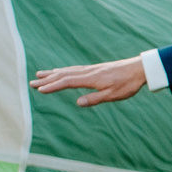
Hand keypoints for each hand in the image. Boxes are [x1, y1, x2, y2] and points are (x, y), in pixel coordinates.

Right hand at [31, 57, 147, 107]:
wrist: (140, 68)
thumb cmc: (128, 84)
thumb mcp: (113, 95)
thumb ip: (95, 99)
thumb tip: (78, 103)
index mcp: (91, 79)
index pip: (67, 82)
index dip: (52, 86)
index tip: (39, 90)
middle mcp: (89, 72)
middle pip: (63, 75)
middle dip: (47, 79)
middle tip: (31, 83)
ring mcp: (91, 69)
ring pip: (68, 71)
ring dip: (53, 73)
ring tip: (40, 75)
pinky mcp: (96, 69)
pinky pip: (75, 69)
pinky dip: (64, 71)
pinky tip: (61, 72)